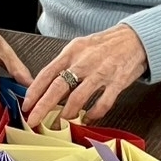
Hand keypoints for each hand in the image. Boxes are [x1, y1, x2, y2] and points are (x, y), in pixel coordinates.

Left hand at [22, 24, 147, 128]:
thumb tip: (46, 86)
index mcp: (72, 52)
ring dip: (67, 113)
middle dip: (43, 107)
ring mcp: (101, 73)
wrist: (134, 39)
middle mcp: (84, 62)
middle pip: (58, 87)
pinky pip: (102, 103)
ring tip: (62, 121)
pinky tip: (89, 117)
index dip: (35, 91)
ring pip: (78, 98)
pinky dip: (93, 114)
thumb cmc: (104, 45)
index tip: (27, 105)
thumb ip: (64, 65)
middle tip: (34, 120)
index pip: (47, 73)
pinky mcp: (117, 82)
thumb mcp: (79, 47)